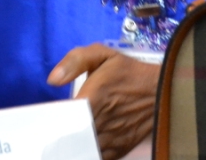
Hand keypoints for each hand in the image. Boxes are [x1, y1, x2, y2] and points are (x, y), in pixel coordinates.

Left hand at [48, 44, 159, 159]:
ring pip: (83, 150)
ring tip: (63, 142)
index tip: (43, 122)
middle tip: (49, 135)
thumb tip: (52, 79)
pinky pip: (98, 156)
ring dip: (72, 148)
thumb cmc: (129, 73)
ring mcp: (111, 139)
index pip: (66, 118)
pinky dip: (87, 153)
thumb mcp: (104, 55)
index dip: (52, 122)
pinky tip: (80, 147)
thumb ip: (75, 61)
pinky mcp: (119, 149)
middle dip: (59, 138)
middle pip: (71, 139)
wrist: (163, 91)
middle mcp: (102, 122)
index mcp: (94, 97)